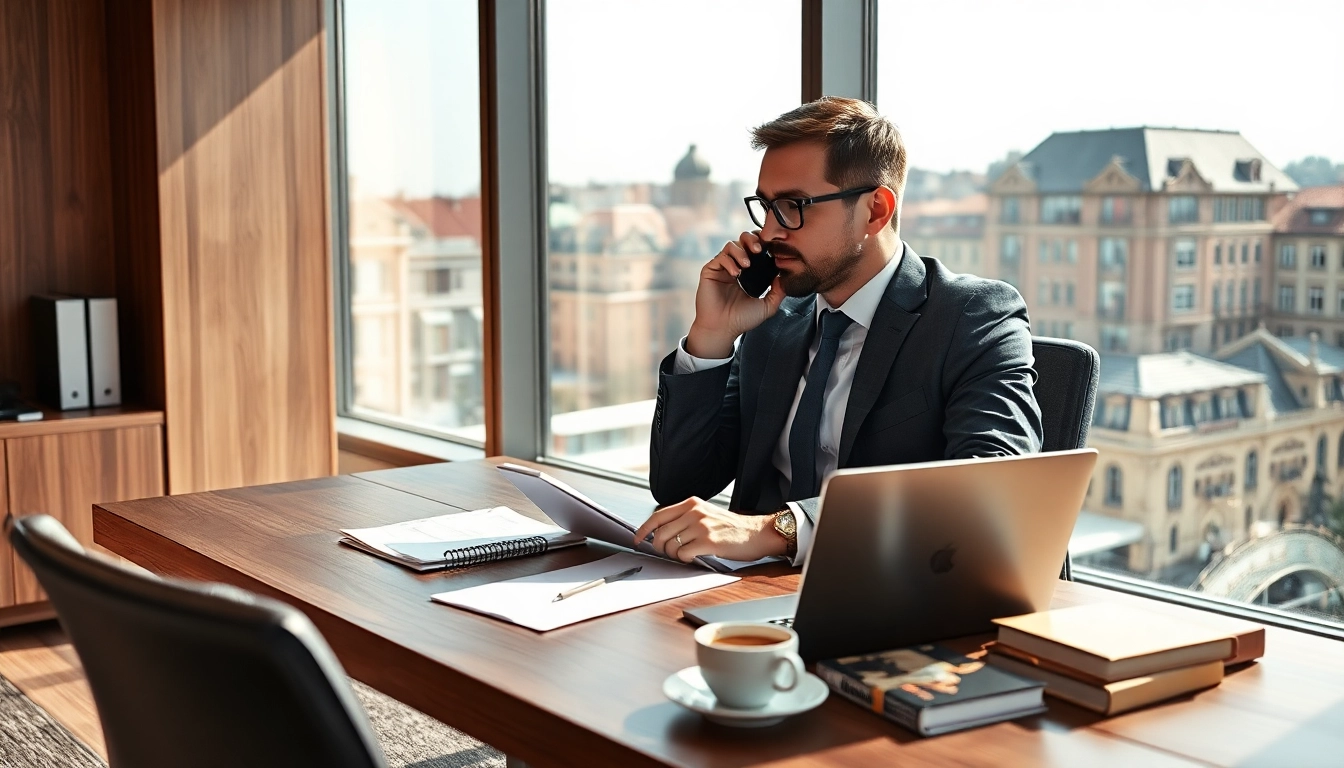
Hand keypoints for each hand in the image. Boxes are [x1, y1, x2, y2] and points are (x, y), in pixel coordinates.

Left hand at [632, 497, 786, 562]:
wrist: (756, 533)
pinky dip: (684, 559)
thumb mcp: (707, 514)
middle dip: (659, 547)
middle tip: (666, 552)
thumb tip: (661, 531)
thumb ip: (686, 518)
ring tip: (683, 554)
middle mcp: (694, 512)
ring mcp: (701, 526)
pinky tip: (694, 556)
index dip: (643, 529)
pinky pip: (683, 554)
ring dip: (672, 554)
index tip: (638, 538)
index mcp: (692, 503)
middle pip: (660, 532)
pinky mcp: (709, 541)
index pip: (658, 515)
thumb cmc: (732, 528)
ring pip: (670, 545)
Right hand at [685, 232, 785, 358]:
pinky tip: (736, 274)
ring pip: (731, 245)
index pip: (756, 249)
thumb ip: (779, 291)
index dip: (763, 244)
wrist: (722, 329)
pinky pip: (720, 257)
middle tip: (759, 249)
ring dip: (741, 251)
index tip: (772, 248)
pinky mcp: (710, 271)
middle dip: (752, 240)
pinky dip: (729, 262)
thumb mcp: (768, 306)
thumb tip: (785, 275)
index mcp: (748, 272)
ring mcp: (722, 268)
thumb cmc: (741, 319)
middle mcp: (735, 266)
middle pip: (743, 240)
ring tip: (747, 265)